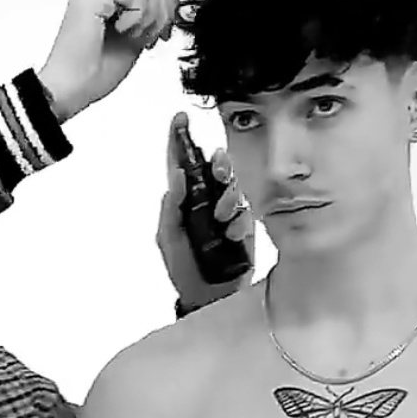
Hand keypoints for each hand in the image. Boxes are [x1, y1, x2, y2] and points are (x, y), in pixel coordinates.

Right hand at [38, 0, 173, 122]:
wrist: (72, 89)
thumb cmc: (93, 72)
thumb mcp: (135, 38)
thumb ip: (150, 16)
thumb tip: (171, 2)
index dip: (163, 7)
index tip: (158, 35)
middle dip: (160, 10)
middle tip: (147, 37)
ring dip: (148, 14)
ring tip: (130, 35)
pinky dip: (138, 15)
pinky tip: (121, 31)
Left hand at [156, 111, 254, 310]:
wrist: (208, 297)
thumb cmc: (184, 270)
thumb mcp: (168, 240)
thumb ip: (170, 210)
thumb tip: (176, 178)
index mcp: (185, 201)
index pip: (183, 164)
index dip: (180, 140)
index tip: (180, 119)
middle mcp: (207, 201)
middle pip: (216, 168)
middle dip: (219, 164)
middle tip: (217, 172)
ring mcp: (228, 213)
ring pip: (235, 186)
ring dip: (229, 198)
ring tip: (222, 219)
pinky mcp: (245, 227)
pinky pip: (248, 212)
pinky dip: (240, 221)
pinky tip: (232, 235)